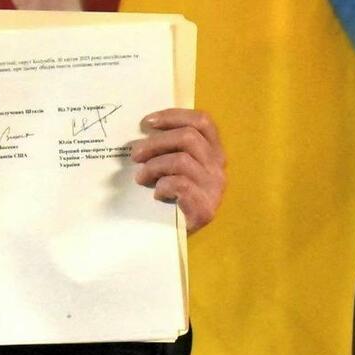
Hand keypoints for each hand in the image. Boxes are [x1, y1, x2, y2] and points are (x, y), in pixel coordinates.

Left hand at [132, 109, 224, 233]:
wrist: (181, 237)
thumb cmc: (175, 198)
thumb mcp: (176, 167)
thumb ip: (169, 149)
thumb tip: (142, 133)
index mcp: (214, 151)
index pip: (202, 121)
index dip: (174, 116)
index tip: (147, 123)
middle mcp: (219, 166)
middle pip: (189, 137)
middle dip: (156, 142)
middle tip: (135, 154)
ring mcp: (214, 187)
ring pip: (181, 160)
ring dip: (154, 166)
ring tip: (140, 177)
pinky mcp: (205, 208)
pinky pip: (180, 185)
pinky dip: (162, 186)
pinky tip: (156, 194)